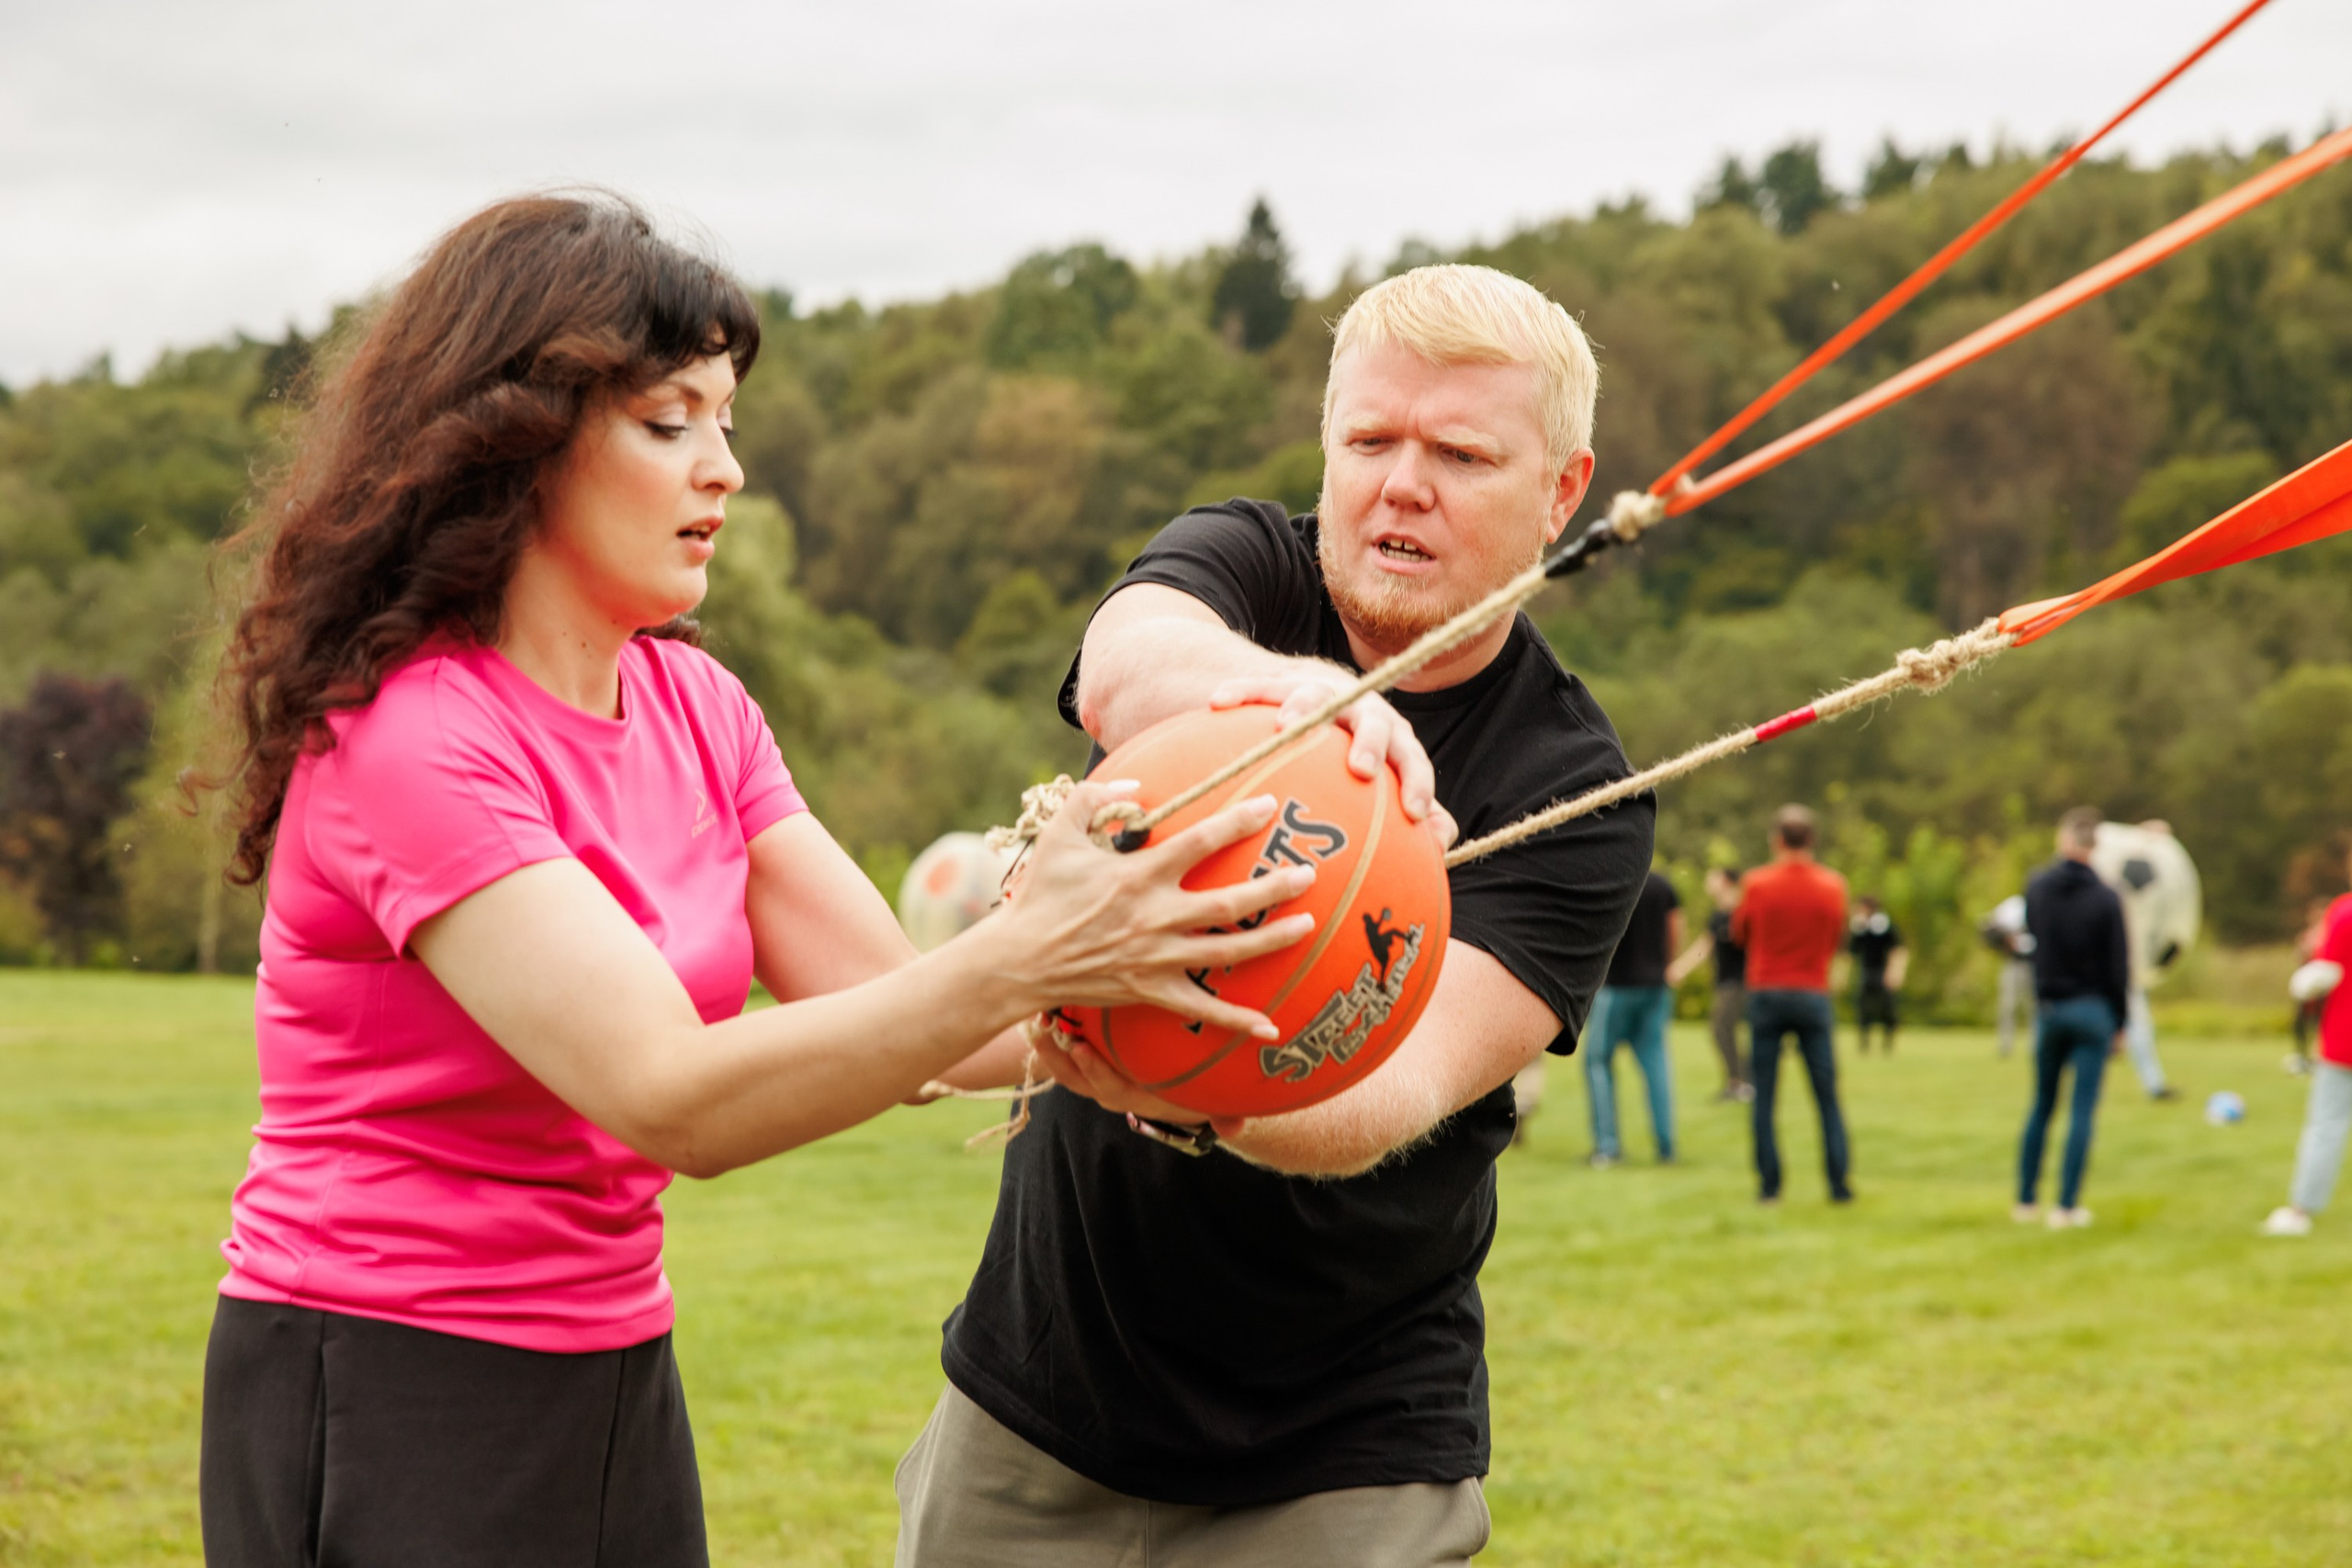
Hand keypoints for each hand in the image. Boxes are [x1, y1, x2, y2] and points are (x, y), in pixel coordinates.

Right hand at [994, 782, 1314, 1038]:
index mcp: (1138, 875)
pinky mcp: (1151, 990)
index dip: (1237, 823)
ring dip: (1271, 941)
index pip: (1199, 843)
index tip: (1269, 807)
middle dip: (1273, 888)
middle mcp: (1155, 916)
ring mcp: (1157, 957)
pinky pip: (1202, 1011)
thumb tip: (1136, 783)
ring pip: (1227, 951)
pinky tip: (1271, 1027)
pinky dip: (1237, 1021)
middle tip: (1309, 875)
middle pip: (1228, 902)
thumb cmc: (1040, 893)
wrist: (1020, 959)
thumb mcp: (1061, 833)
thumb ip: (1096, 798)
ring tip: (1307, 927)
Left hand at [1038, 1034, 1251, 1139]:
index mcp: (1133, 1097)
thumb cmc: (1194, 1093)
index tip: (1081, 1048)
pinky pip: (1063, 1050)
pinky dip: (1051, 1031)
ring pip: (1062, 1065)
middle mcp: (1108, 1089)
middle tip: (1044, 1026)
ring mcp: (1093, 1076)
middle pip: (1074, 1078)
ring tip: (1034, 1014)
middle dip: (1056, 1054)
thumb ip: (1224, 1116)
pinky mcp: (1086, 1059)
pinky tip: (1043, 1003)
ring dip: (1046, 1043)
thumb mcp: (1212, 1103)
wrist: (1178, 1098)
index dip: (1094, 1070)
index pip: (1109, 1088)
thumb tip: (1234, 1127)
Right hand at [1209, 674, 1448, 838]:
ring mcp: (1325, 692)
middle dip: (1369, 743)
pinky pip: (1261, 685)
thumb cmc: (1353, 751)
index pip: (1412, 758)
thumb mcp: (1385, 775)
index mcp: (1391, 737)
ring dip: (1304, 708)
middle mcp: (1363, 710)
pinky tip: (1217, 702)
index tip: (1415, 813)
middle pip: (1373, 721)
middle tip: (1361, 769)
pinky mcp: (1284, 681)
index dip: (1417, 783)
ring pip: (1317, 694)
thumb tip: (1442, 843)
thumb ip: (1412, 806)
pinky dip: (1242, 691)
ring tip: (1286, 725)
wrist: (1322, 694)